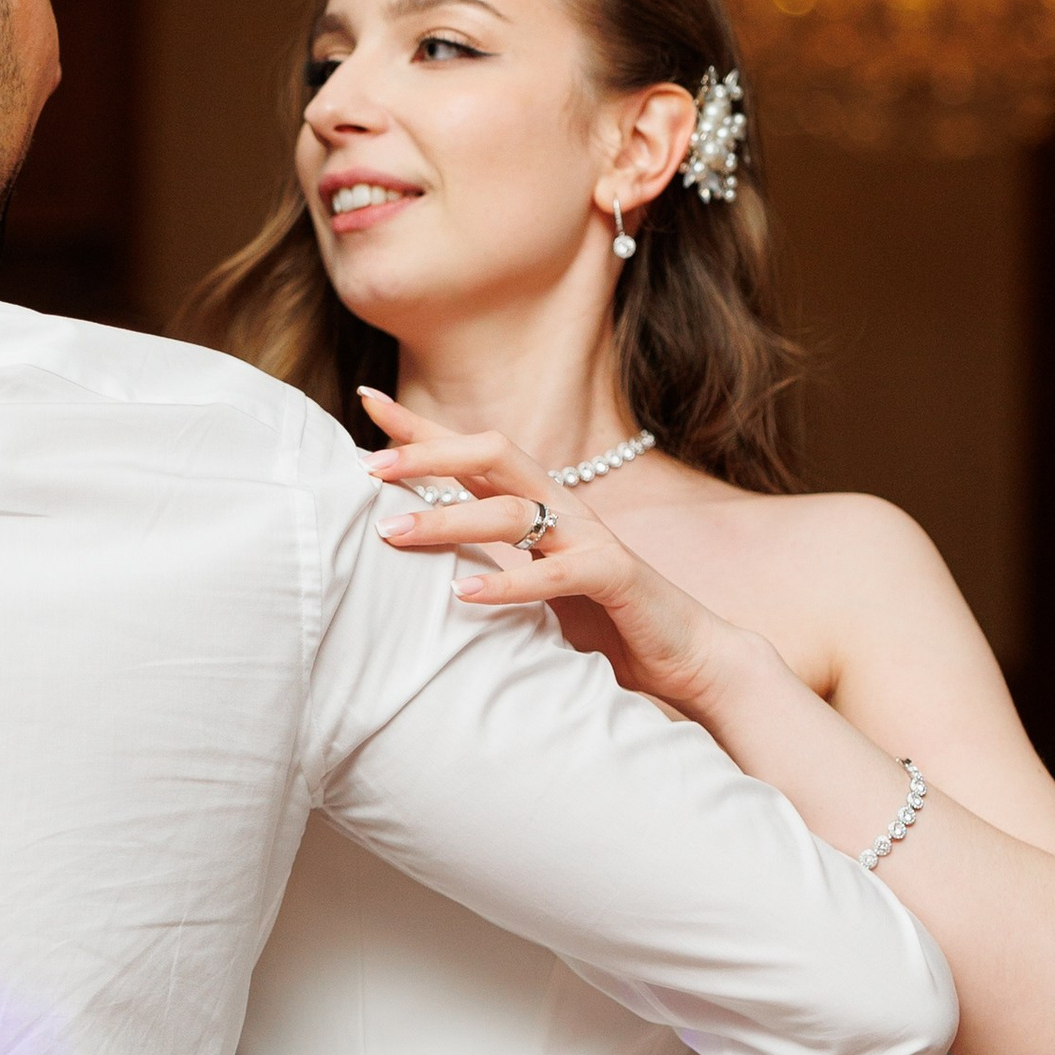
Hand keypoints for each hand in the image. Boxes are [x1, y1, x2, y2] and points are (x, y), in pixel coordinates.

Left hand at [359, 388, 736, 715]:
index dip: (421, 427)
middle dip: (428, 454)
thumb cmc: (603, 622)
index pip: (473, 454)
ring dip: (447, 520)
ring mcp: (591, 537)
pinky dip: (509, 582)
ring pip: (511, 510)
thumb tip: (413, 554)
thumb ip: (488, 560)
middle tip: (368, 467)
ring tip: (392, 534)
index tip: (367, 399)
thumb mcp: (532, 585)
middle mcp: (563, 508)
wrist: (688, 656)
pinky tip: (465, 594)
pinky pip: (557, 571)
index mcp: (540, 505)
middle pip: (491, 455)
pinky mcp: (615, 577)